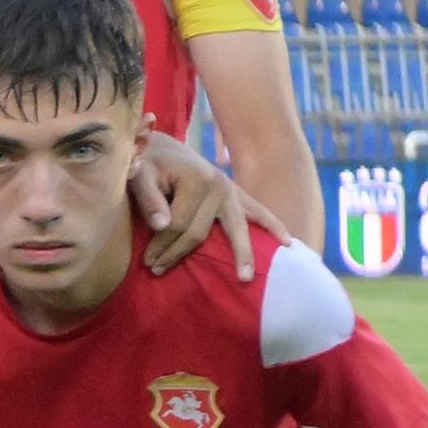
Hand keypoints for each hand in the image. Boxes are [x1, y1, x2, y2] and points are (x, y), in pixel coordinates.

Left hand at [130, 134, 267, 279]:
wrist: (164, 149)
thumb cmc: (149, 164)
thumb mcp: (140, 175)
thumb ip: (149, 199)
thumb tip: (161, 226)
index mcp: (197, 180)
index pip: (179, 225)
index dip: (160, 245)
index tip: (145, 260)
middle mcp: (220, 186)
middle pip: (200, 232)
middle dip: (176, 253)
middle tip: (156, 271)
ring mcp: (232, 191)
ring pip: (236, 229)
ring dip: (242, 254)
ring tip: (246, 278)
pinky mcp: (238, 195)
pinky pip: (259, 213)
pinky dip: (273, 226)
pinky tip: (286, 242)